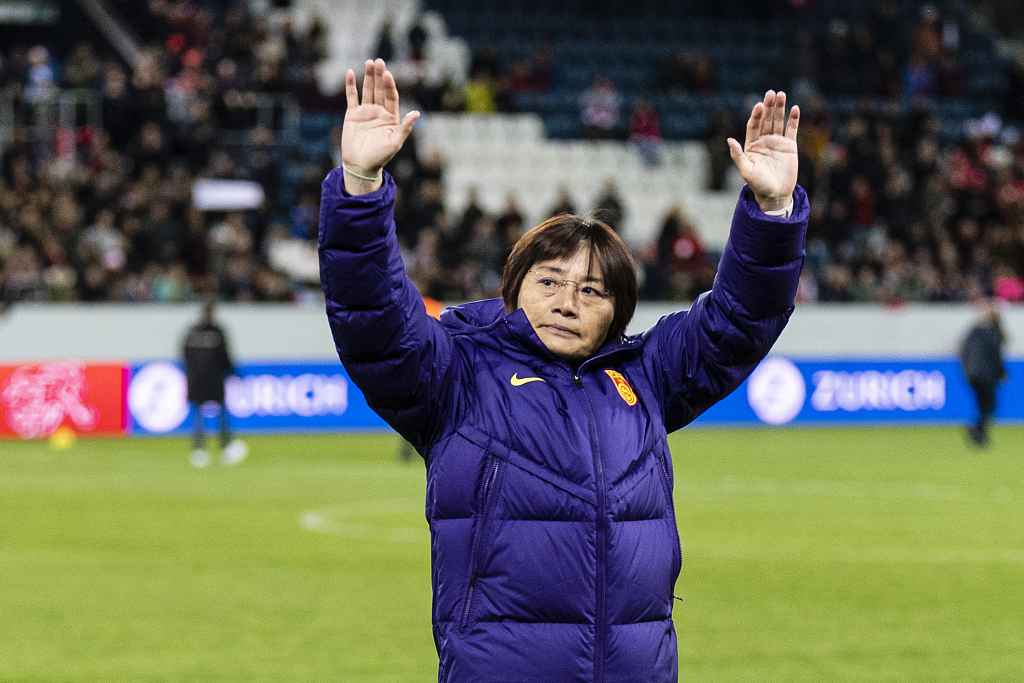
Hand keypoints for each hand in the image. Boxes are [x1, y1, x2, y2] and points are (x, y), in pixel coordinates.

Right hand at [341, 59, 419, 194]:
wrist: (361, 166)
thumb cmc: (380, 157)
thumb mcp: (395, 143)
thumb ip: (405, 127)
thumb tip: (417, 112)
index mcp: (391, 117)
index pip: (391, 97)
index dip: (390, 86)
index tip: (388, 75)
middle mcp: (379, 112)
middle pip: (380, 90)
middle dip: (379, 76)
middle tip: (379, 62)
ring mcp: (366, 112)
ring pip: (367, 90)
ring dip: (368, 76)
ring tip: (369, 62)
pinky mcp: (353, 114)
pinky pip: (352, 97)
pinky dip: (350, 85)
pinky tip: (350, 73)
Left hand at [727, 91, 799, 212]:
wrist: (775, 194)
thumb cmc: (758, 184)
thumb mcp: (746, 171)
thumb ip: (738, 155)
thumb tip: (729, 140)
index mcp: (752, 145)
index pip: (753, 126)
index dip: (756, 116)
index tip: (759, 106)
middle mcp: (764, 140)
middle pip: (766, 120)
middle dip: (769, 107)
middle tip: (771, 93)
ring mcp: (777, 142)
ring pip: (778, 121)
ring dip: (780, 108)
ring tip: (782, 95)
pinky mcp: (790, 146)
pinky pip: (792, 130)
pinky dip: (794, 120)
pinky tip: (795, 108)